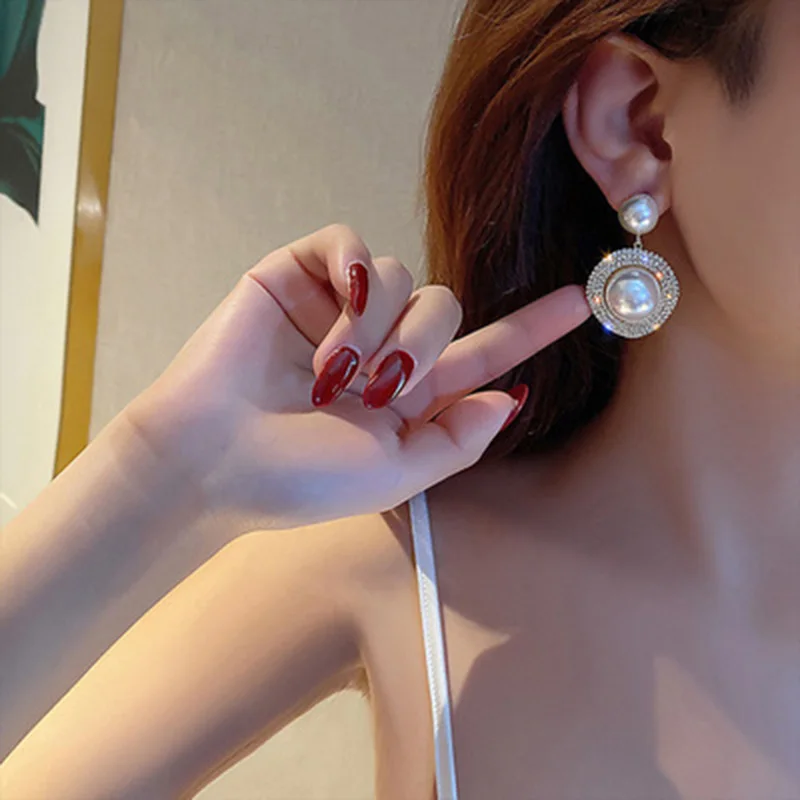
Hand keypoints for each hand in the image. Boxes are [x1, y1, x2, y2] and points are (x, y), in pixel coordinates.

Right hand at [124, 224, 590, 530]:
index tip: (586, 301)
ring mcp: (340, 308)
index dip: (533, 327)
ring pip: (405, 276)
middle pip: (448, 306)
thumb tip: (508, 400)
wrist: (212, 461)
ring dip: (378, 328)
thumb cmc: (299, 479)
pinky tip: (336, 307)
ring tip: (331, 374)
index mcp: (408, 393)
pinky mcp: (298, 276)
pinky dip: (356, 275)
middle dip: (426, 346)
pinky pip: (354, 246)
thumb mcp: (393, 476)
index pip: (483, 351)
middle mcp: (382, 344)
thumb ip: (456, 440)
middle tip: (379, 388)